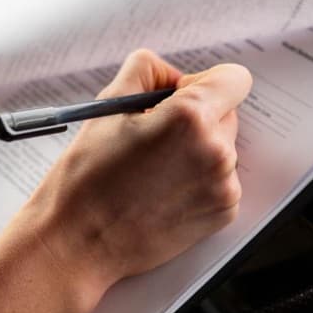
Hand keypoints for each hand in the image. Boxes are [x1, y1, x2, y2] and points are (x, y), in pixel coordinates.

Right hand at [18, 49, 252, 304]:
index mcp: (190, 117)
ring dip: (197, 151)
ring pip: (222, 148)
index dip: (205, 83)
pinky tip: (164, 192)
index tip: (180, 98)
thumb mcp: (109, 106)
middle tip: (154, 139)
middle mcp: (215, 150)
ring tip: (153, 171)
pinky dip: (200, 180)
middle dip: (198, 118)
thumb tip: (171, 74)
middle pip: (227, 113)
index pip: (234, 79)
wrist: (78, 242)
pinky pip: (221, 180)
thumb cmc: (87, 178)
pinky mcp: (223, 213)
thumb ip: (146, 70)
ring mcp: (223, 185)